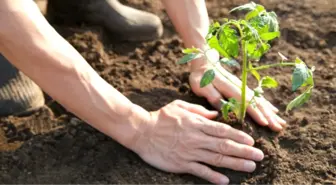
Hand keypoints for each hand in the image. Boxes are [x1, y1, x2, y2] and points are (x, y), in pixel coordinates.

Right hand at [130, 100, 263, 184]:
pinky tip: (225, 181)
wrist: (141, 131)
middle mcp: (196, 138)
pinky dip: (213, 176)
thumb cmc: (160, 117)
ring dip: (235, 164)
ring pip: (216, 159)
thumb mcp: (179, 106)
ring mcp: (189, 152)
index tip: (251, 142)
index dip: (239, 137)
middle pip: (224, 146)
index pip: (222, 130)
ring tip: (250, 167)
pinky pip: (200, 171)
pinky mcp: (181, 163)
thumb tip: (215, 114)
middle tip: (259, 157)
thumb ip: (199, 110)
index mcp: (197, 124)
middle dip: (243, 151)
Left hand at [189, 58, 285, 130]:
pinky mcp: (242, 87)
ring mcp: (243, 87)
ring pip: (260, 100)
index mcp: (230, 88)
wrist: (204, 61)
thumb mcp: (202, 87)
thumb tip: (223, 109)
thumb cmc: (201, 77)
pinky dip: (267, 104)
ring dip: (270, 112)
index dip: (256, 113)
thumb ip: (213, 96)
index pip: (246, 102)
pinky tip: (274, 111)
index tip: (265, 123)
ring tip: (281, 122)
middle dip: (268, 115)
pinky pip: (257, 97)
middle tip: (278, 128)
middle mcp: (240, 87)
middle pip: (257, 102)